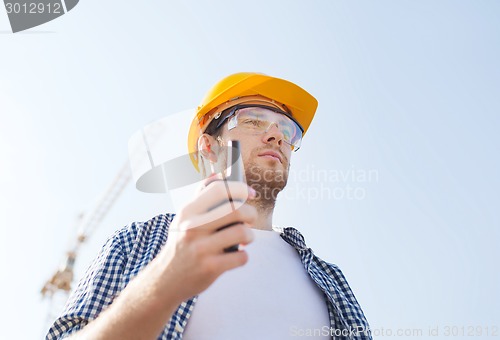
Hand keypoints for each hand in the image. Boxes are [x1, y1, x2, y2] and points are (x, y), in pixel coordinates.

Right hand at [150, 175, 256, 303]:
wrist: (165, 280)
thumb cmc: (180, 245)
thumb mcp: (184, 219)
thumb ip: (200, 197)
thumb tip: (217, 175)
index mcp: (188, 212)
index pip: (219, 189)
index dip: (240, 189)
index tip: (250, 194)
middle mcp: (193, 227)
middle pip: (236, 209)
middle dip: (251, 214)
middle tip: (249, 221)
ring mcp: (201, 248)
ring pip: (242, 232)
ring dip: (250, 236)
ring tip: (244, 240)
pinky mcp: (210, 268)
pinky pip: (242, 257)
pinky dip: (243, 256)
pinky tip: (235, 256)